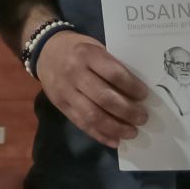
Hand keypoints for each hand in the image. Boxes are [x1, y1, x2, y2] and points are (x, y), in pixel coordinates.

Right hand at [36, 31, 147, 147]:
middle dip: (127, 111)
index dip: (132, 87)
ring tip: (132, 132)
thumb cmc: (77, 48)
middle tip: (142, 118)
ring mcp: (66, 92)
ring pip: (92, 115)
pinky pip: (81, 124)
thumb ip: (111, 65)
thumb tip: (135, 91)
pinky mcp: (61, 106)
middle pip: (104, 97)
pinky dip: (99, 135)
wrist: (45, 51)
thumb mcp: (95, 47)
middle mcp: (75, 73)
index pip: (113, 74)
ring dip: (115, 127)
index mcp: (87, 55)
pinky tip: (114, 141)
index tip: (144, 96)